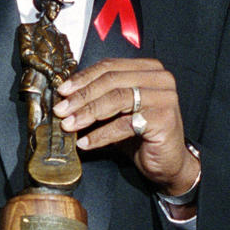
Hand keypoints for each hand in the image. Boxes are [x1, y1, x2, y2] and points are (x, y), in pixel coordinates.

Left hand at [55, 59, 199, 195]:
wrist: (168, 163)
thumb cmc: (141, 135)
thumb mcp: (118, 110)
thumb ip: (100, 97)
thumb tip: (66, 96)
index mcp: (149, 69)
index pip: (110, 66)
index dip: (83, 78)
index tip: (62, 91)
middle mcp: (160, 78)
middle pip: (112, 81)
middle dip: (82, 96)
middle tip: (61, 110)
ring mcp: (164, 97)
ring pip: (117, 99)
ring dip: (88, 113)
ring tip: (69, 125)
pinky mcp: (164, 118)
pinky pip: (124, 124)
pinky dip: (101, 134)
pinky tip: (86, 142)